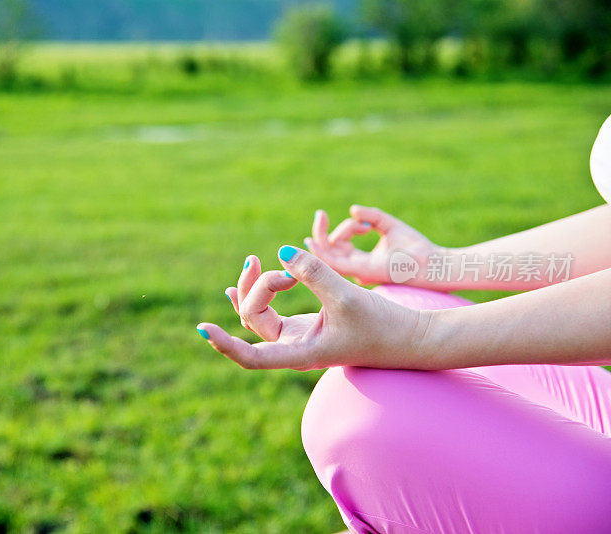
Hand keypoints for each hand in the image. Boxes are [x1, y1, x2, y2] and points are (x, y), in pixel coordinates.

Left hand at [197, 246, 427, 370]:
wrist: (412, 339)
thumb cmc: (384, 325)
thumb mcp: (347, 296)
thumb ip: (314, 273)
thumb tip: (280, 254)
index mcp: (301, 352)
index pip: (251, 357)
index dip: (224, 344)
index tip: (202, 328)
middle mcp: (295, 348)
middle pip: (251, 320)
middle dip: (251, 288)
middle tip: (264, 261)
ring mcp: (299, 337)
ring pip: (258, 315)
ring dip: (253, 288)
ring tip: (253, 261)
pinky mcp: (307, 326)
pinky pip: (270, 313)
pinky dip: (257, 295)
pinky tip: (240, 283)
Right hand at [304, 205, 440, 284]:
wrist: (432, 262)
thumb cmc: (416, 248)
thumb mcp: (390, 226)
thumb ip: (372, 217)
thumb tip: (353, 210)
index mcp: (362, 261)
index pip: (340, 246)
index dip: (345, 229)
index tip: (363, 222)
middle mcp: (356, 269)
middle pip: (328, 250)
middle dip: (321, 231)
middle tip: (320, 214)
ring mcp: (357, 271)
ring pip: (326, 255)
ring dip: (320, 236)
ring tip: (321, 217)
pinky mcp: (361, 271)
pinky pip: (332, 263)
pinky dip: (320, 251)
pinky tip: (312, 240)